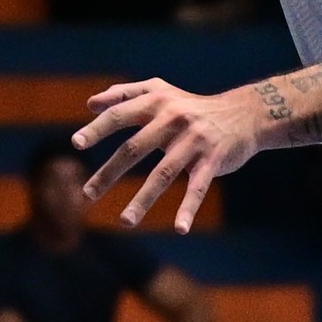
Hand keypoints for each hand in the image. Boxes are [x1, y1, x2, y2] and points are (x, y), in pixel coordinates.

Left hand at [75, 77, 266, 232]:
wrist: (244, 113)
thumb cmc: (192, 106)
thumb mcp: (161, 91)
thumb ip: (125, 94)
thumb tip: (90, 104)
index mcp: (157, 102)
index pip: (121, 114)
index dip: (98, 128)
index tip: (76, 144)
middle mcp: (174, 119)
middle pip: (134, 149)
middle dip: (109, 174)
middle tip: (87, 194)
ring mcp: (194, 141)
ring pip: (163, 174)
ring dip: (142, 200)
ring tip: (125, 222)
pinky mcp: (213, 160)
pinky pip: (198, 188)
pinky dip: (189, 209)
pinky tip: (180, 229)